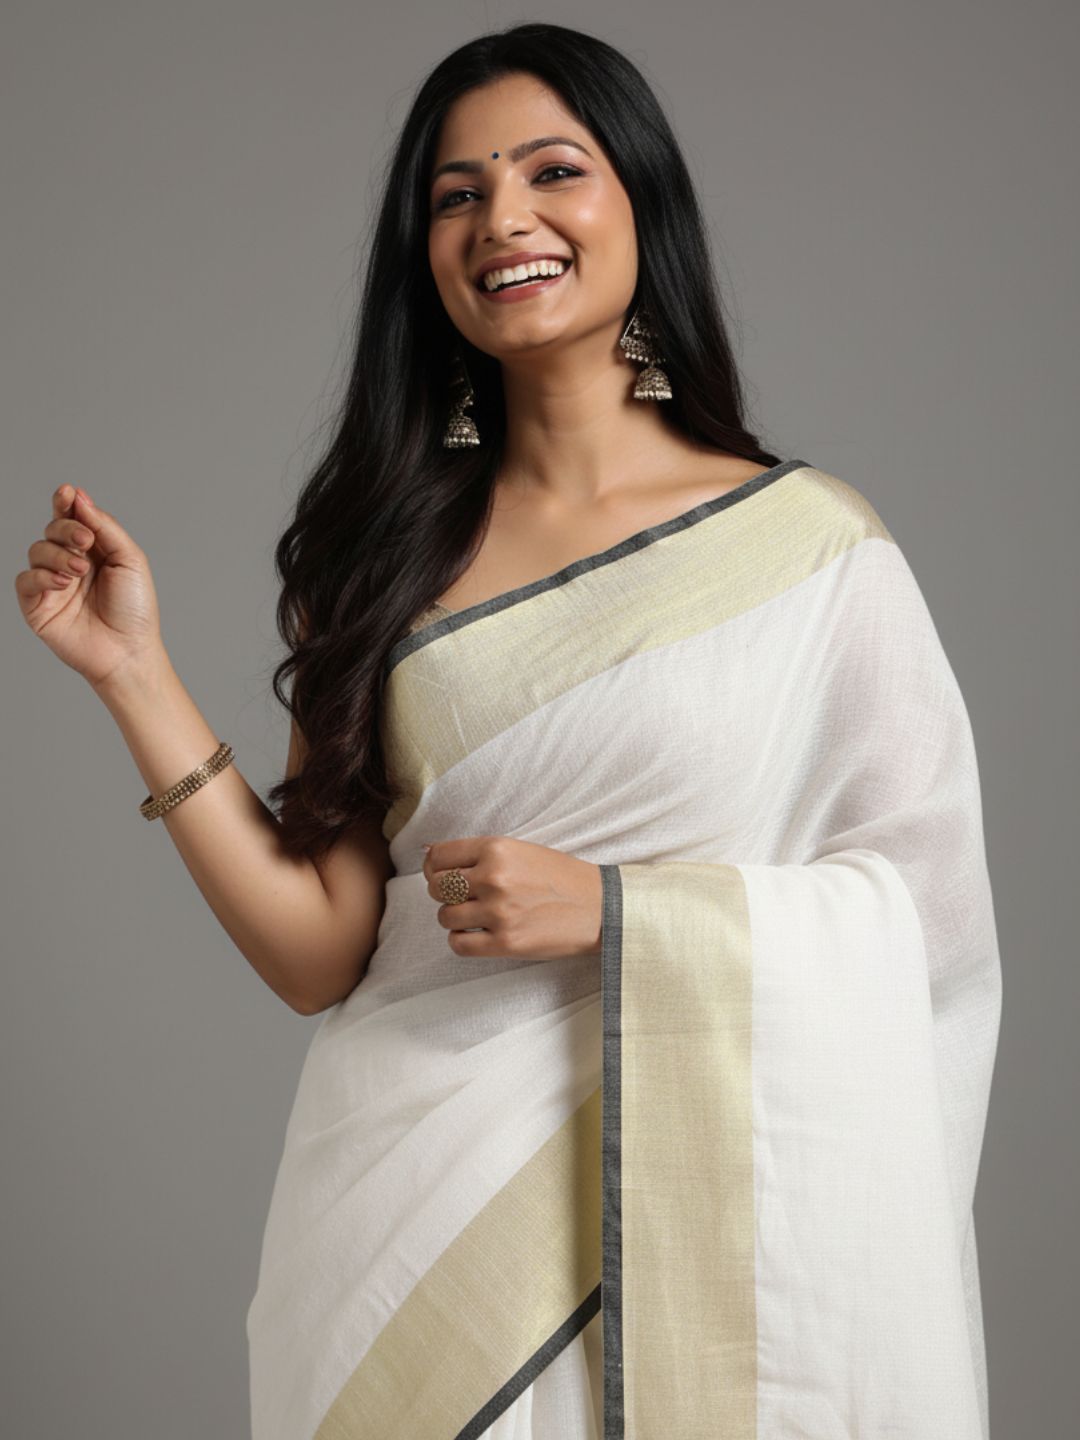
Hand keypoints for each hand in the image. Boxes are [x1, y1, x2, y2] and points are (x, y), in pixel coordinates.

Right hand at [15, 483, 165, 689]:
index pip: (72, 517)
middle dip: (66, 528)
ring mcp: (52, 584)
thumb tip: (80, 498)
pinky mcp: (37, 606)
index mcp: (93, 550)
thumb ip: (105, 527)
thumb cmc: (134, 609)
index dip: (66, 502)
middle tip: (85, 541)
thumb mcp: (130, 560)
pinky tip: (62, 583)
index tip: (68, 493)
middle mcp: (70, 563)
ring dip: (58, 554)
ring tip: (79, 571)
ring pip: (37, 550)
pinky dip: (41, 576)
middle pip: (53, 528)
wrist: (128, 650)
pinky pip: (25, 580)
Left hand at [421, 835, 602, 960]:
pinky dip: (462, 940)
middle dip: (444, 893)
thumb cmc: (560, 877)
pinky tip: (479, 934)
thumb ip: (479, 853)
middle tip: (465, 896)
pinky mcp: (505, 943)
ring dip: (455, 918)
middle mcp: (494, 877)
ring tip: (477, 915)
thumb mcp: (521, 850)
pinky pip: (458, 944)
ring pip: (445, 916)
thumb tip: (428, 853)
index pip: (438, 857)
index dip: (433, 867)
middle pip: (436, 887)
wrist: (599, 907)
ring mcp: (498, 912)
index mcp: (497, 849)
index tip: (441, 874)